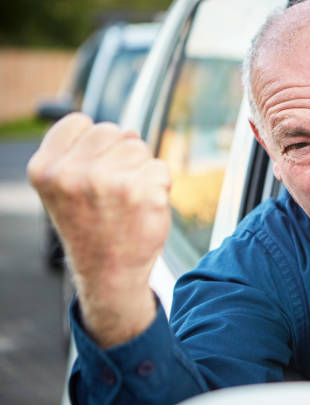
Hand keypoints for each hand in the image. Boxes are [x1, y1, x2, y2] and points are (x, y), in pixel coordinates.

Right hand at [28, 113, 170, 347]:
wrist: (110, 273)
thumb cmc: (91, 226)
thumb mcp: (65, 187)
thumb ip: (84, 152)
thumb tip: (129, 131)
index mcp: (46, 169)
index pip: (80, 122)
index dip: (93, 145)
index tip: (91, 174)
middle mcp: (74, 174)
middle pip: (113, 130)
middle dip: (118, 155)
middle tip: (112, 192)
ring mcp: (110, 183)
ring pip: (139, 147)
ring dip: (140, 170)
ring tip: (126, 201)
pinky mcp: (144, 193)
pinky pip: (160, 168)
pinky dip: (159, 185)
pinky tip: (143, 209)